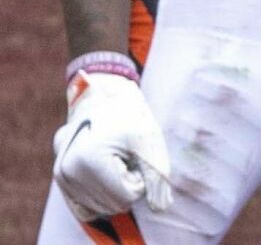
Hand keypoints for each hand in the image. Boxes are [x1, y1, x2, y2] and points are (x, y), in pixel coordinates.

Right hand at [53, 72, 171, 221]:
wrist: (102, 94)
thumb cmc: (128, 114)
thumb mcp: (148, 138)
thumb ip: (158, 176)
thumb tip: (159, 207)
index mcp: (87, 160)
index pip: (128, 196)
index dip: (139, 175)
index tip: (133, 151)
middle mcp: (66, 171)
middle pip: (114, 205)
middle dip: (126, 181)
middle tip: (123, 152)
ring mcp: (60, 176)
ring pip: (102, 208)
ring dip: (114, 185)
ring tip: (112, 156)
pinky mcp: (60, 180)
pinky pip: (87, 209)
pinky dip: (101, 194)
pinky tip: (102, 168)